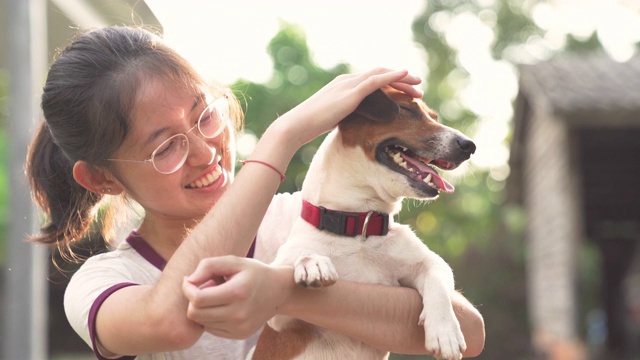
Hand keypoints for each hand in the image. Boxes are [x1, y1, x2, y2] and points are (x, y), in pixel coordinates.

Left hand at [182, 256, 293, 338]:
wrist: (278, 291)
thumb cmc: (253, 273)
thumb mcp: (234, 261)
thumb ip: (209, 266)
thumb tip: (188, 280)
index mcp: (237, 292)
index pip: (198, 299)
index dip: (187, 289)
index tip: (189, 280)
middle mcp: (239, 313)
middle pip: (196, 314)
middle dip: (192, 300)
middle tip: (203, 287)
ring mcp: (240, 327)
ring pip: (202, 323)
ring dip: (202, 309)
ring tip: (215, 295)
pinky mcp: (240, 335)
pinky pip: (212, 329)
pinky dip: (210, 317)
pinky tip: (221, 306)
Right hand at [281, 68, 421, 145]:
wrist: (297, 125)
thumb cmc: (310, 126)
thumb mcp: (332, 118)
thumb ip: (345, 116)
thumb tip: (353, 125)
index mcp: (343, 85)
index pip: (371, 79)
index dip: (390, 83)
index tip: (404, 92)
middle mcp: (347, 80)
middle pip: (380, 73)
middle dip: (401, 79)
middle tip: (418, 88)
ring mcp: (349, 84)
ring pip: (382, 74)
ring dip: (402, 78)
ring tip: (419, 86)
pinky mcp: (351, 92)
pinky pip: (377, 80)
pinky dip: (393, 76)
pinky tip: (406, 75)